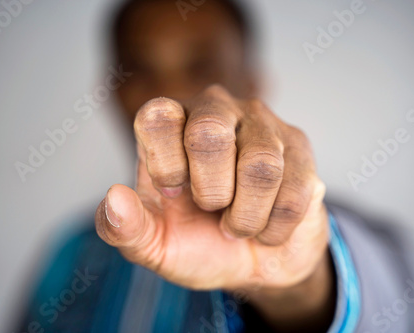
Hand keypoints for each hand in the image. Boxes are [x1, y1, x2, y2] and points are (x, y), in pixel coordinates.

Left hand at [95, 85, 333, 329]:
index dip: (165, 164)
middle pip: (208, 132)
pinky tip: (268, 227)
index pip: (157, 115)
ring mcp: (262, 124)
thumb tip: (114, 198)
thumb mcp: (154, 244)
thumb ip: (123, 228)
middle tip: (212, 209)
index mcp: (170, 124)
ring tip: (240, 225)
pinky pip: (295, 190)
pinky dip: (275, 228)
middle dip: (210, 192)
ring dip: (246, 217)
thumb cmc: (199, 243)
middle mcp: (215, 110)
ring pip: (260, 165)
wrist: (255, 261)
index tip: (173, 194)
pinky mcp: (299, 147)